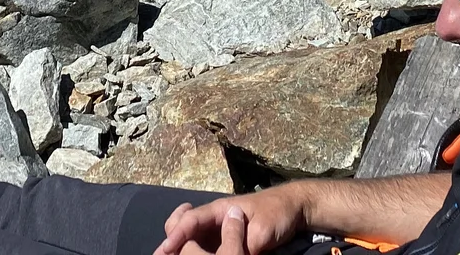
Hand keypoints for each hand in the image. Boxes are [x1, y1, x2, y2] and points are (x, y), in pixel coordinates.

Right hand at [156, 188, 307, 254]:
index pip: (191, 221)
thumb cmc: (278, 212)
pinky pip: (206, 246)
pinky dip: (195, 250)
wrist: (294, 209)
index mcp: (221, 210)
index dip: (176, 235)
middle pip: (183, 225)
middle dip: (171, 239)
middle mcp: (215, 220)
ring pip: (192, 237)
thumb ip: (244, 244)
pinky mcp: (227, 241)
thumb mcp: (263, 229)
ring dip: (182, 246)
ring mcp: (221, 231)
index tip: (164, 250)